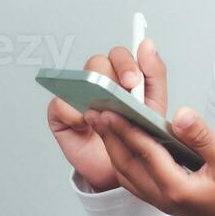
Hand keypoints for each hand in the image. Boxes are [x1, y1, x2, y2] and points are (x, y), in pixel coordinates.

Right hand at [47, 39, 167, 192]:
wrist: (120, 170)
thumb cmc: (134, 136)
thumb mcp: (153, 107)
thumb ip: (154, 75)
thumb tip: (148, 45)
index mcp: (121, 77)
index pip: (120, 56)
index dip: (126, 63)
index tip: (133, 79)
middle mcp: (97, 83)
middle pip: (99, 63)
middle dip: (112, 77)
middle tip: (124, 93)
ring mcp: (77, 96)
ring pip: (80, 78)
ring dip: (94, 92)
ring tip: (106, 111)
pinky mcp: (61, 114)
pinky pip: (60, 104)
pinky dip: (74, 114)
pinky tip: (86, 124)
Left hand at [82, 104, 214, 215]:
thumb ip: (202, 136)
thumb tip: (180, 115)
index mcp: (178, 189)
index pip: (145, 154)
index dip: (127, 130)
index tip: (111, 109)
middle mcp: (164, 198)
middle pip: (126, 165)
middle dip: (110, 137)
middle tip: (96, 112)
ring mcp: (162, 201)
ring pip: (127, 174)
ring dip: (113, 149)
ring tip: (104, 124)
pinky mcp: (164, 199)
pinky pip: (135, 179)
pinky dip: (124, 159)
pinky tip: (122, 143)